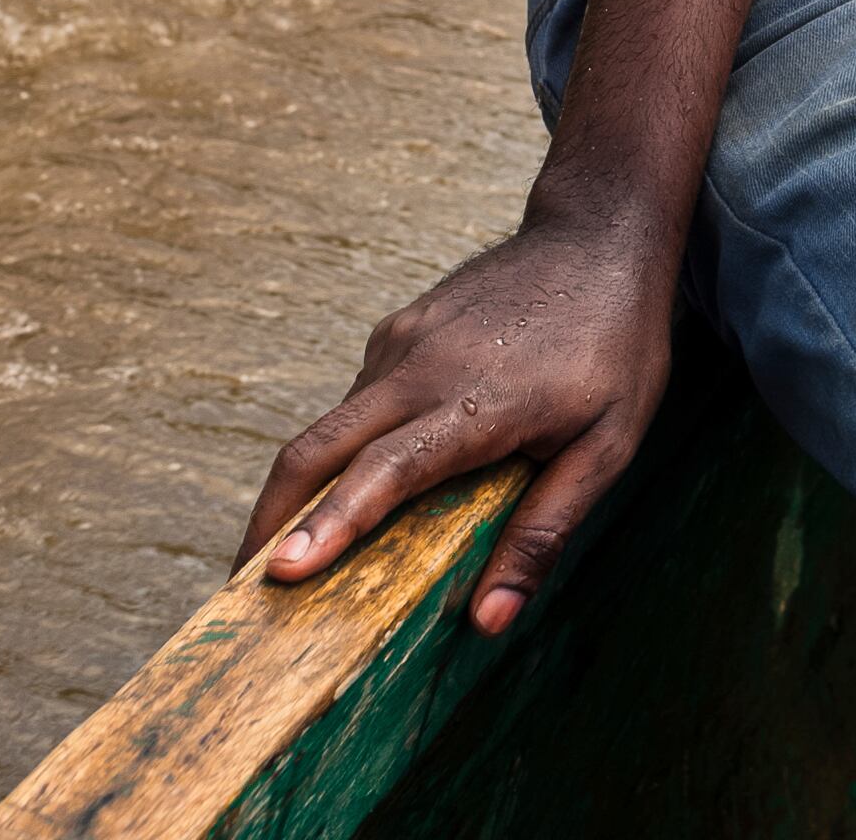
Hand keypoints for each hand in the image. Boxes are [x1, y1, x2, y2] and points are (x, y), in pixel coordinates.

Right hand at [242, 207, 678, 635]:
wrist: (602, 233)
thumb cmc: (616, 344)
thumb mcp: (609, 446)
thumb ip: (545, 530)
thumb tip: (489, 621)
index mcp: (477, 403)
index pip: (384, 470)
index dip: (329, 523)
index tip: (277, 570)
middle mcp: (422, 367)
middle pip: (317, 448)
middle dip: (270, 521)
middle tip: (240, 591)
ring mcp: (403, 341)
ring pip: (332, 426)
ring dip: (301, 489)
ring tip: (290, 553)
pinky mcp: (400, 329)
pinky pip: (360, 399)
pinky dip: (342, 449)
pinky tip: (357, 483)